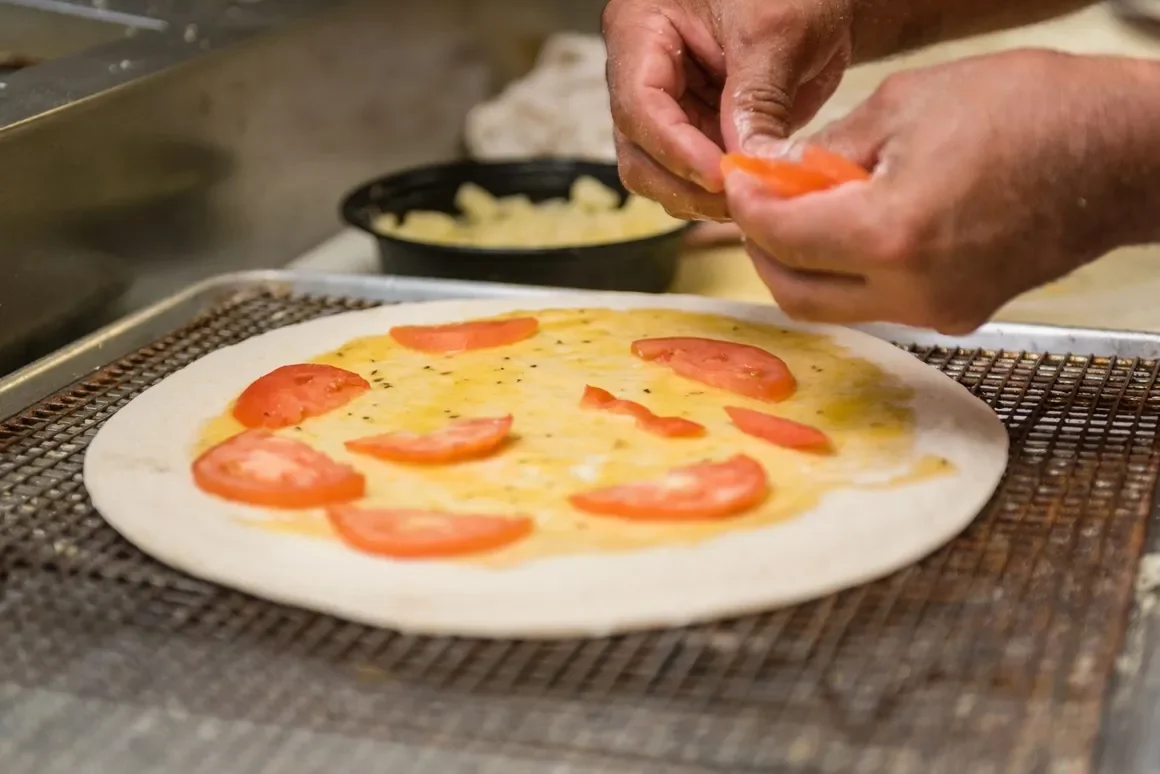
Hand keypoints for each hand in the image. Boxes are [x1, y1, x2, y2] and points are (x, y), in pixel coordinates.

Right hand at [602, 0, 853, 220]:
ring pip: (659, 177)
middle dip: (686, 183)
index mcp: (640, 29)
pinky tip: (752, 192)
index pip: (639, 104)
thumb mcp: (777, 31)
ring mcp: (668, 109)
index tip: (721, 176)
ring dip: (702, 197)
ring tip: (751, 195)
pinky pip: (692, 181)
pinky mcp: (696, 135)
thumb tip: (748, 163)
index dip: (675, 148)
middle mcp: (642, 75)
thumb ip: (758, 98)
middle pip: (638, 151)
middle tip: (740, 197)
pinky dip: (719, 196)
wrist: (824, 0)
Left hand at [727, 50, 1159, 332]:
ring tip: (804, 209)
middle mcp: (912, 291)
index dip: (746, 207)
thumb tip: (776, 174)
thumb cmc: (1033, 111)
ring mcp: (938, 311)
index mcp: (892, 234)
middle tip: (756, 204)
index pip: (780, 238)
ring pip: (834, 306)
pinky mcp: (959, 313)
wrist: (1124, 154)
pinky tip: (853, 227)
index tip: (736, 180)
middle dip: (761, 249)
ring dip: (804, 264)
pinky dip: (849, 272)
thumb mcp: (908, 104)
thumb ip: (826, 152)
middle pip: (795, 294)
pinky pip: (878, 303)